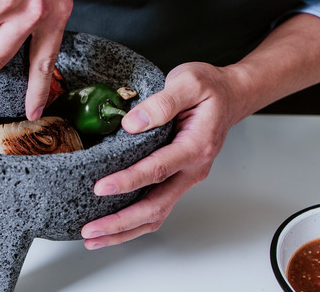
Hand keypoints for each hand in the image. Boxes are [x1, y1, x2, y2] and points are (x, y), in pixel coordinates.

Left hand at [80, 62, 248, 248]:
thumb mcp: (188, 81)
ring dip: (124, 230)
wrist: (230, 96)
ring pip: (156, 215)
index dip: (128, 181)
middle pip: (155, 207)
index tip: (100, 188)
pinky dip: (133, 221)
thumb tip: (132, 123)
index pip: (158, 169)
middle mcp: (192, 169)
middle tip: (90, 229)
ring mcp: (186, 178)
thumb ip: (162, 102)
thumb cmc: (210, 88)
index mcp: (195, 146)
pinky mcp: (177, 179)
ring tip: (94, 237)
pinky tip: (112, 226)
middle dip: (120, 221)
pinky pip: (156, 207)